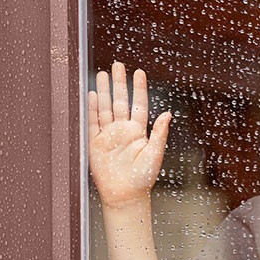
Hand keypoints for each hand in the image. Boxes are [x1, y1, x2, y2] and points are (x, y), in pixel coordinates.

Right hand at [88, 62, 171, 207]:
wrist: (125, 195)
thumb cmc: (143, 177)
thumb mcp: (155, 154)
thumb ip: (160, 133)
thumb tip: (168, 114)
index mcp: (139, 131)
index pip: (139, 104)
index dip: (138, 88)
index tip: (139, 72)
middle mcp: (123, 130)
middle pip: (120, 101)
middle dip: (119, 83)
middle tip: (117, 65)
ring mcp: (108, 135)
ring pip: (106, 108)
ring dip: (104, 91)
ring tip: (102, 74)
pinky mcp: (95, 143)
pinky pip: (93, 122)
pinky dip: (92, 109)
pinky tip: (91, 95)